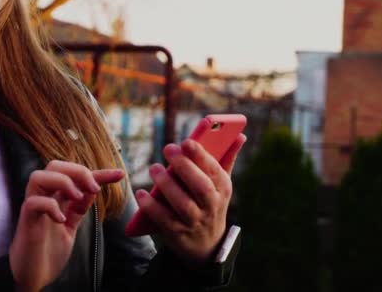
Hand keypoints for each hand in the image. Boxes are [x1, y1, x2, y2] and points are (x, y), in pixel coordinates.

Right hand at [9, 160, 123, 291]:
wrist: (33, 277)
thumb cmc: (48, 252)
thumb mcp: (71, 226)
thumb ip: (78, 207)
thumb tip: (93, 188)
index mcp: (54, 198)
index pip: (75, 176)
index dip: (99, 172)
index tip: (120, 174)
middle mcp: (43, 198)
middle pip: (54, 166)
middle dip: (77, 171)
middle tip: (94, 188)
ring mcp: (33, 208)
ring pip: (38, 176)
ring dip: (62, 182)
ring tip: (77, 198)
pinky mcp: (26, 222)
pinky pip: (33, 202)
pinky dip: (50, 206)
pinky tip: (62, 220)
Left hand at [135, 134, 245, 262]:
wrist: (206, 245)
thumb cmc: (210, 203)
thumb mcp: (220, 185)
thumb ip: (226, 159)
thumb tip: (239, 135)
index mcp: (222, 189)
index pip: (215, 170)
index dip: (201, 156)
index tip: (187, 141)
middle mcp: (211, 206)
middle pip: (200, 186)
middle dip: (184, 166)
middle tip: (168, 148)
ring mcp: (194, 221)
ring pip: (182, 204)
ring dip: (167, 185)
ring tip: (154, 168)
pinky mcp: (177, 233)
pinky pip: (163, 219)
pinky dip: (151, 206)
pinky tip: (141, 193)